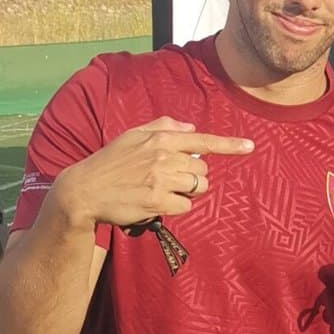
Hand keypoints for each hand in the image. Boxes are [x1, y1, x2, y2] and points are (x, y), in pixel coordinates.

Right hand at [53, 117, 253, 228]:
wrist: (83, 190)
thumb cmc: (109, 162)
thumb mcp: (132, 135)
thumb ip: (163, 127)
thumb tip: (191, 127)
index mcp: (159, 139)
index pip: (202, 140)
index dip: (229, 145)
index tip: (250, 147)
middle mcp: (163, 157)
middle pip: (202, 170)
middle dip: (192, 176)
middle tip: (167, 179)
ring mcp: (161, 180)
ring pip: (197, 188)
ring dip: (185, 192)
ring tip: (161, 190)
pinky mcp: (157, 202)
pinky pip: (185, 206)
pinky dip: (175, 207)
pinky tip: (156, 202)